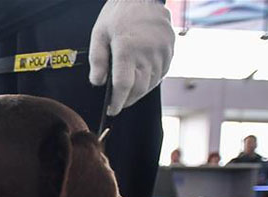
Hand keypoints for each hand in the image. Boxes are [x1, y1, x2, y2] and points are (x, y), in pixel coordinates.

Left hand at [89, 0, 174, 115]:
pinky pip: (162, 72)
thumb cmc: (117, 15)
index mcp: (127, 49)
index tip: (111, 110)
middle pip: (139, 87)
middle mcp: (147, 52)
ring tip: (128, 95)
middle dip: (128, 100)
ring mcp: (162, 51)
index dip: (117, 102)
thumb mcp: (98, 35)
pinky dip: (151, 81)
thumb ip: (98, 61)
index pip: (124, 85)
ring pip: (151, 82)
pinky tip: (142, 81)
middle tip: (118, 105)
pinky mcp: (170, 49)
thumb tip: (98, 83)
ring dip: (140, 92)